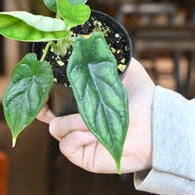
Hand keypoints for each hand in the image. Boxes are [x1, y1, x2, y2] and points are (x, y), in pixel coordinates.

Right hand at [37, 58, 154, 173]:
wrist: (156, 122)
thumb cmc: (142, 95)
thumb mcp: (123, 67)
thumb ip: (104, 55)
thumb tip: (87, 38)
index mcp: (83, 99)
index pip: (53, 96)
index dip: (42, 90)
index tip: (39, 80)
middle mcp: (78, 119)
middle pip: (44, 115)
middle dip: (40, 107)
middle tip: (45, 99)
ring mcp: (80, 138)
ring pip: (56, 129)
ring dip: (71, 121)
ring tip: (91, 120)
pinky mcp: (84, 156)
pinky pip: (66, 146)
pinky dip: (76, 138)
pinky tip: (92, 133)